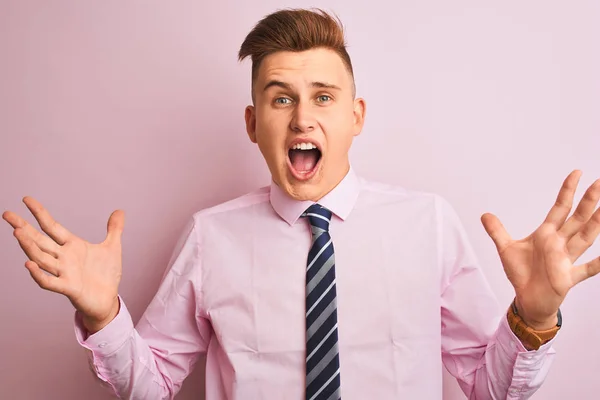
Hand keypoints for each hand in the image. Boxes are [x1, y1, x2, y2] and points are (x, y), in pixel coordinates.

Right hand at [3, 197, 124, 332]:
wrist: (108, 299)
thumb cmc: (106, 275)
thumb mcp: (113, 248)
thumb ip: (114, 229)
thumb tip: (119, 211)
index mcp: (72, 246)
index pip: (52, 226)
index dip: (40, 213)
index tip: (26, 199)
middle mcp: (64, 258)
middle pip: (39, 240)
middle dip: (23, 227)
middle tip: (7, 214)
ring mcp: (64, 273)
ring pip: (41, 258)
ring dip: (29, 246)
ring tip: (17, 232)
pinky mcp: (68, 288)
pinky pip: (49, 282)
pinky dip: (39, 274)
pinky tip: (29, 264)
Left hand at [481, 170, 599, 329]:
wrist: (527, 299)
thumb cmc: (522, 273)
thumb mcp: (506, 249)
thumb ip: (497, 231)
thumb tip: (484, 215)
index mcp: (546, 234)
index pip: (560, 208)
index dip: (568, 191)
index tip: (577, 173)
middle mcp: (559, 244)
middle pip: (577, 219)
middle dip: (588, 202)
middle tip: (599, 183)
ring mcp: (566, 260)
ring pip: (584, 238)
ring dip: (595, 224)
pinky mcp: (567, 277)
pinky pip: (586, 269)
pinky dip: (597, 264)